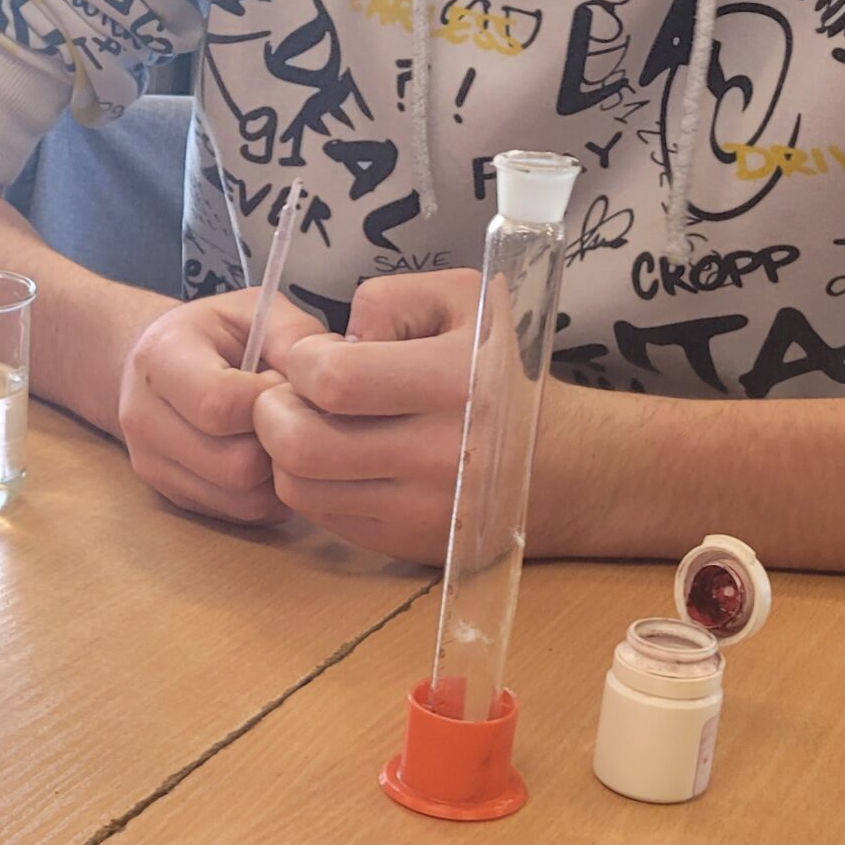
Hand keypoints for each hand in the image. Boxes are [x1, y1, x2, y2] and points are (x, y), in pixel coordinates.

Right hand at [117, 290, 326, 523]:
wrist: (154, 365)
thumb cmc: (215, 333)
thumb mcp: (254, 310)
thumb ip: (294, 336)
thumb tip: (332, 384)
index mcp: (160, 359)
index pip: (219, 406)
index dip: (271, 402)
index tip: (283, 382)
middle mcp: (144, 418)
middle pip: (234, 465)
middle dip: (277, 444)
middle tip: (289, 416)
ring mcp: (152, 465)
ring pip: (242, 499)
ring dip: (277, 474)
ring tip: (280, 437)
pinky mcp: (171, 497)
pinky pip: (240, 515)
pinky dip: (267, 493)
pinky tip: (267, 458)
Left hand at [253, 269, 483, 559]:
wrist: (570, 465)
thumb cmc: (506, 371)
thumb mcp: (467, 301)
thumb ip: (390, 300)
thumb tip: (334, 342)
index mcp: (453, 381)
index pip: (331, 379)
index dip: (301, 362)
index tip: (315, 356)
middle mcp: (437, 454)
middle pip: (301, 445)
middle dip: (274, 413)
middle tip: (288, 395)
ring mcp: (420, 509)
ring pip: (300, 489)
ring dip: (284, 453)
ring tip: (308, 426)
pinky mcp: (406, 544)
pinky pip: (324, 517)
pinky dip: (313, 486)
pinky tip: (337, 460)